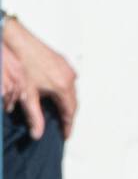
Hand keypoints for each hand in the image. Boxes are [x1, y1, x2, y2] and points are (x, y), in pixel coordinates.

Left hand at [3, 19, 76, 138]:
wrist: (22, 43)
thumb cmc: (25, 64)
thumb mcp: (28, 95)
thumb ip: (34, 117)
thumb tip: (37, 133)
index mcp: (63, 86)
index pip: (70, 112)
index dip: (68, 125)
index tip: (66, 135)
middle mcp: (69, 76)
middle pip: (73, 102)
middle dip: (69, 116)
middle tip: (63, 127)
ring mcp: (67, 67)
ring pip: (72, 91)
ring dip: (67, 103)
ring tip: (60, 113)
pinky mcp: (62, 62)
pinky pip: (69, 80)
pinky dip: (65, 92)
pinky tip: (57, 94)